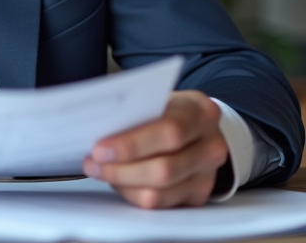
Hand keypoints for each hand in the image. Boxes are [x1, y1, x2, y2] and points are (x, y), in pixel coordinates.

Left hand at [82, 90, 228, 208]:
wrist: (197, 127)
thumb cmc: (171, 111)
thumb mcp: (160, 100)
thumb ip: (137, 113)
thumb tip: (98, 129)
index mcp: (201, 112)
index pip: (169, 132)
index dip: (131, 144)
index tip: (100, 148)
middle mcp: (211, 145)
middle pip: (164, 169)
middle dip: (121, 169)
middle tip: (93, 162)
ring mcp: (207, 174)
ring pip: (160, 192)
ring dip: (122, 184)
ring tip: (100, 171)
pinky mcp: (197, 195)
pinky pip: (160, 204)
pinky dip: (132, 194)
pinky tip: (118, 181)